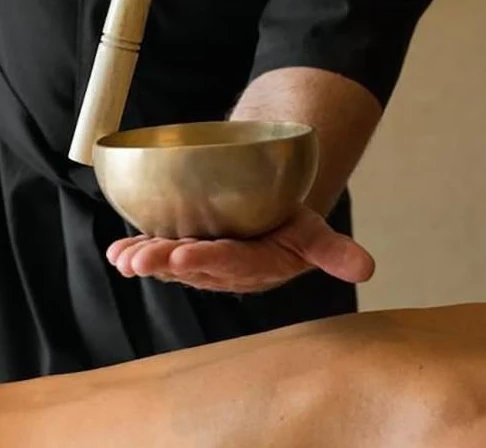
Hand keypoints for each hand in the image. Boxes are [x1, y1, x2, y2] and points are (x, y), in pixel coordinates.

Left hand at [106, 206, 377, 292]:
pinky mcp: (183, 251)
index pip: (233, 264)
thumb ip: (335, 252)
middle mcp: (226, 270)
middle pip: (194, 267)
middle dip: (166, 263)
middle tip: (141, 259)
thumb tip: (368, 270)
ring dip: (146, 260)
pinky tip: (116, 250)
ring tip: (124, 257)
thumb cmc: (290, 223)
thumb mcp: (315, 233)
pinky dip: (136, 250)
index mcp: (258, 266)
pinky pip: (159, 253)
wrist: (270, 215)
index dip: (209, 262)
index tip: (185, 257)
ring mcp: (202, 262)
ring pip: (172, 263)